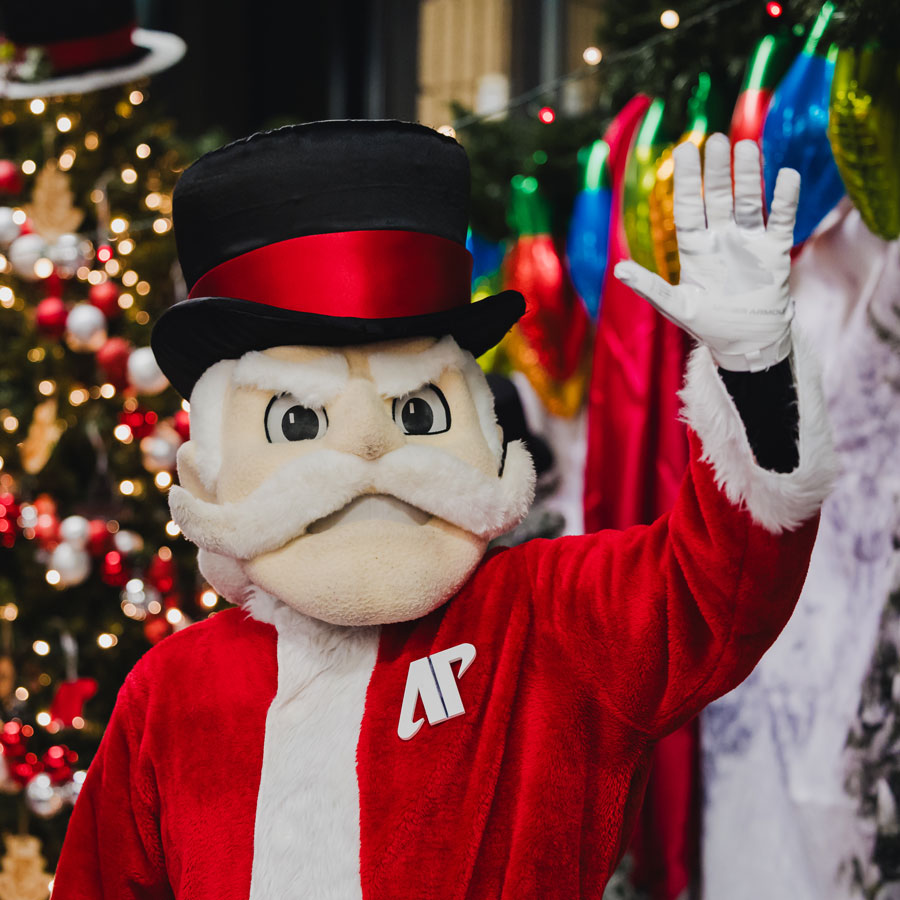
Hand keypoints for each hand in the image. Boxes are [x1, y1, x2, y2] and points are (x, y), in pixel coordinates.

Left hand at [614, 134, 799, 371]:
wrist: (746, 343)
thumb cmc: (708, 325)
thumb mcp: (676, 306)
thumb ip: (649, 287)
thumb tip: (618, 270)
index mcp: (694, 248)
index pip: (689, 207)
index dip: (687, 180)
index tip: (684, 149)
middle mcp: (721, 239)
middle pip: (718, 198)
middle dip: (716, 171)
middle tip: (715, 139)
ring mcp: (748, 243)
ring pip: (749, 201)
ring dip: (748, 176)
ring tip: (747, 147)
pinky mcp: (774, 252)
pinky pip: (781, 220)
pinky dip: (785, 199)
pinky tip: (786, 175)